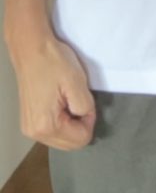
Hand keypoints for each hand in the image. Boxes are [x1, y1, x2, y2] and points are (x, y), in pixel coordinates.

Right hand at [10, 34, 95, 150]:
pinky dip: (61, 121)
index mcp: (47, 125)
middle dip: (80, 124)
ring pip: (62, 139)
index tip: (84, 98)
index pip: (81, 139)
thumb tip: (85, 117)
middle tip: (76, 98)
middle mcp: (35, 133)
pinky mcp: (29, 121)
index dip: (90, 119)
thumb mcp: (77, 82)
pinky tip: (59, 102)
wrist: (31, 48)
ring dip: (71, 123)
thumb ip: (85, 107)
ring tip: (67, 99)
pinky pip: (53, 132)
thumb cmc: (53, 62)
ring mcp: (29, 128)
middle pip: (70, 144)